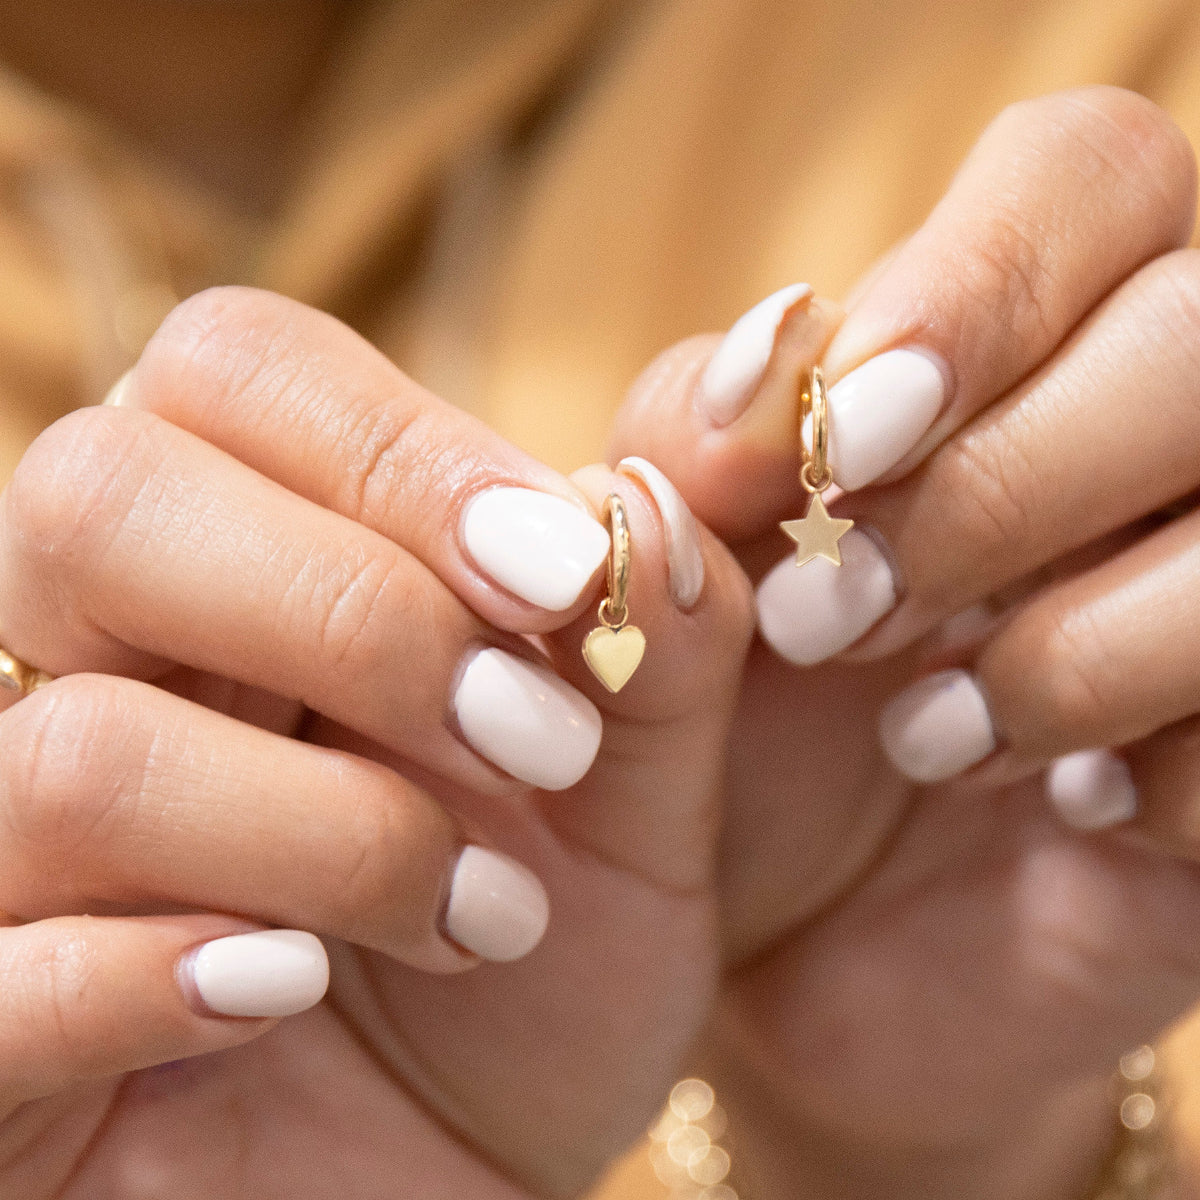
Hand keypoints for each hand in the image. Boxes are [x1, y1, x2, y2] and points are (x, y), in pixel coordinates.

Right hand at [0, 288, 753, 1198]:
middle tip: (534, 739)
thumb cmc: (537, 974)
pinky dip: (161, 973)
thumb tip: (647, 507)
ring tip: (484, 915)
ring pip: (83, 746)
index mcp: (241, 570)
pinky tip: (290, 993)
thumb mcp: (640, 810)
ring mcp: (11, 849)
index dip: (399, 447)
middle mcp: (88, 670)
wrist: (464, 1176)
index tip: (563, 575)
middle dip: (352, 609)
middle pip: (101, 497)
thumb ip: (661, 657)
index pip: (233, 372)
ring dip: (332, 830)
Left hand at [612, 86, 1199, 1198]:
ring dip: (1065, 644)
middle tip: (837, 618)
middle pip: (1189, 333)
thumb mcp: (679, 569)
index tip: (851, 434)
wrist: (784, 932)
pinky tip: (1054, 810)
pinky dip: (1148, 777)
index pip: (1082, 179)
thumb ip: (699, 439)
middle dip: (1000, 486)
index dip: (980, 285)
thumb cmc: (722, 723)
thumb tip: (775, 353)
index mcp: (1016, 347)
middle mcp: (1151, 443)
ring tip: (924, 737)